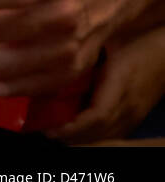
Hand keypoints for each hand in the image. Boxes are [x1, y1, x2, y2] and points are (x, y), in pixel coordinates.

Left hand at [47, 26, 164, 142]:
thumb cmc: (138, 43)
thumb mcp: (110, 43)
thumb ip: (84, 53)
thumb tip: (53, 56)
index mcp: (120, 87)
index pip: (96, 117)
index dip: (72, 127)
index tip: (50, 128)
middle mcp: (128, 107)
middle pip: (98, 133)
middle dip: (70, 136)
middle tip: (43, 129)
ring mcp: (134, 115)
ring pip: (105, 136)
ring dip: (79, 138)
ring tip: (54, 131)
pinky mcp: (135, 116)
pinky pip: (113, 133)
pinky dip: (92, 135)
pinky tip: (75, 130)